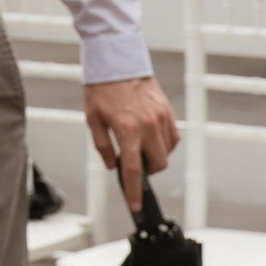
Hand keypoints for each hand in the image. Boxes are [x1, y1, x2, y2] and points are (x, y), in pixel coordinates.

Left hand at [84, 74, 179, 209]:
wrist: (117, 61)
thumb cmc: (101, 88)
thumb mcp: (92, 119)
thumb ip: (102, 146)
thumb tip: (112, 166)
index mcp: (126, 129)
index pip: (132, 169)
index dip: (134, 190)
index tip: (136, 204)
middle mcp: (147, 125)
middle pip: (157, 165)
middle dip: (147, 172)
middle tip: (133, 164)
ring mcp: (160, 118)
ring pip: (167, 153)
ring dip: (155, 158)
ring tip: (139, 147)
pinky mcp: (168, 111)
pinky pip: (173, 138)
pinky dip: (164, 145)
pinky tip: (151, 140)